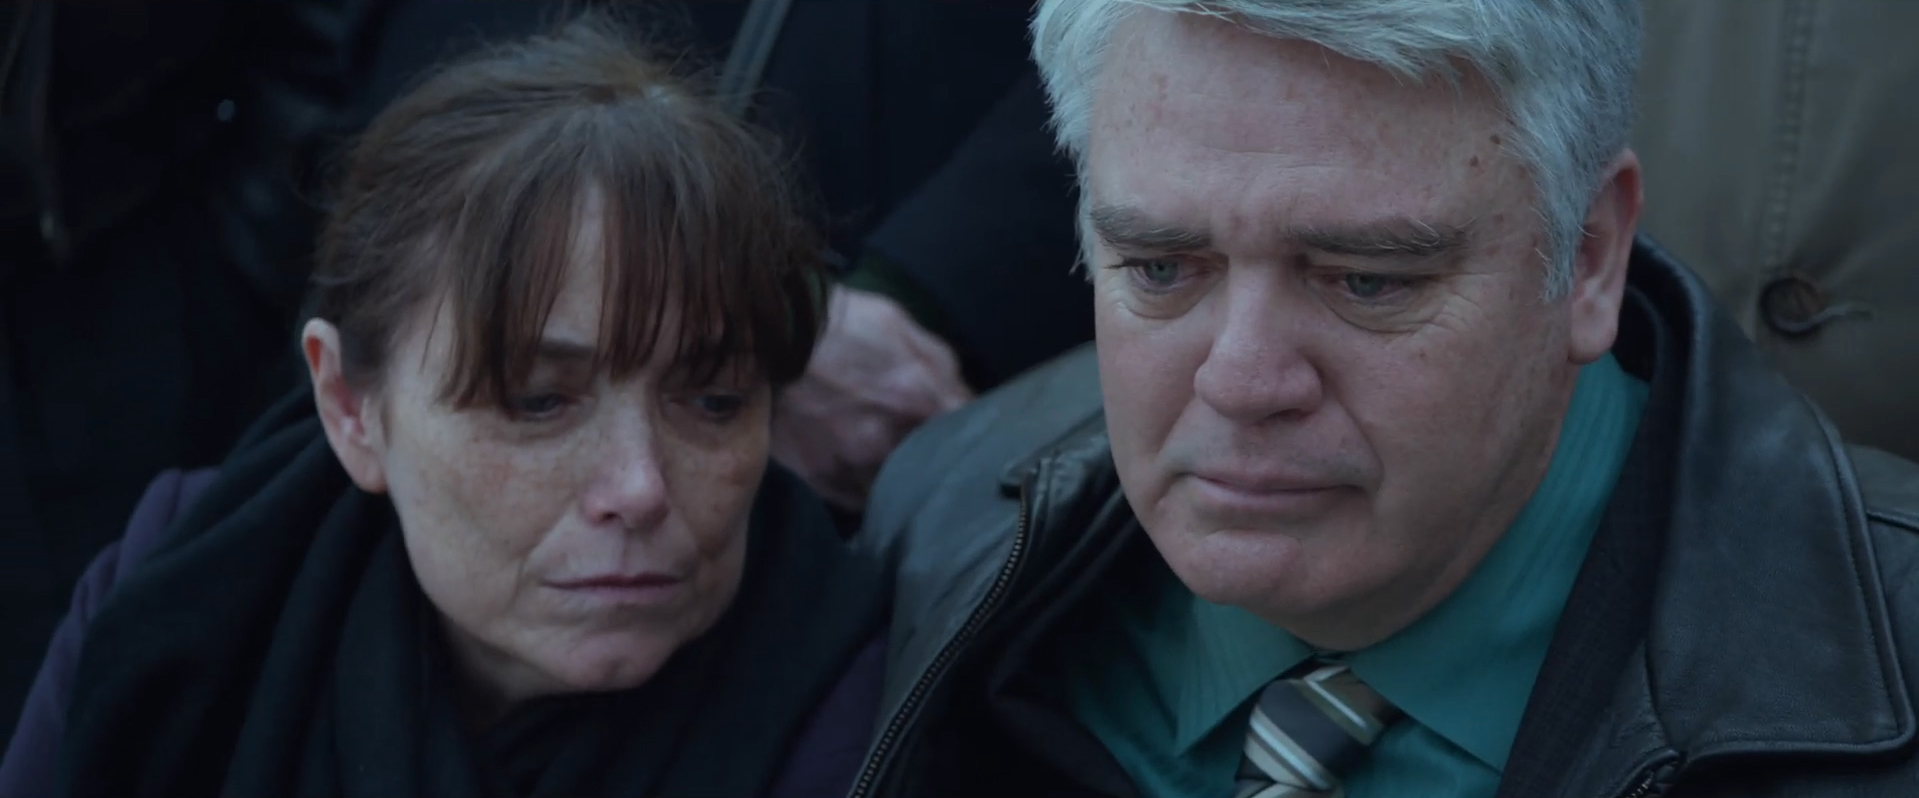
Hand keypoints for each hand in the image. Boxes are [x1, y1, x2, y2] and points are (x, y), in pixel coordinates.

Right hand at [773, 285, 973, 510]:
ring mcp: (851, 470)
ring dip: (901, 484)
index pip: (969, 437)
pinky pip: (857, 501)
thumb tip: (969, 403)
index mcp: (920, 401)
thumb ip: (942, 367)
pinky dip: (866, 490)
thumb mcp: (900, 326)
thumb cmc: (839, 323)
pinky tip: (864, 473)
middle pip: (934, 474)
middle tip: (933, 454)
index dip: (973, 436)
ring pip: (896, 494)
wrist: (762, 332)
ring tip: (895, 466)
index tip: (970, 436)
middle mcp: (888, 445)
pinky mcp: (820, 484)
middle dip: (937, 464)